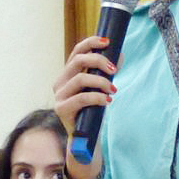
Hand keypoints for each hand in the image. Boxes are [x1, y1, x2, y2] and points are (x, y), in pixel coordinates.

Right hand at [51, 35, 116, 178]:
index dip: (91, 43)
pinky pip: (81, 98)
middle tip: (114, 70)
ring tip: (113, 89)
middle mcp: (60, 81)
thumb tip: (120, 55)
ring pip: (80, 78)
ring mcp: (59, 95)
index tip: (108, 42)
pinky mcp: (62, 109)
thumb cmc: (92, 110)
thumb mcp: (100, 88)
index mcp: (68, 73)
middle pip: (78, 60)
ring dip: (101, 81)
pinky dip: (97, 97)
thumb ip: (106, 73)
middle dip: (99, 61)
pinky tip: (108, 100)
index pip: (77, 51)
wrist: (85, 136)